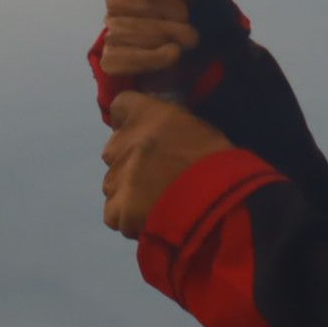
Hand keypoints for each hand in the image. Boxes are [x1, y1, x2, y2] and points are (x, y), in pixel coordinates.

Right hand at [99, 0, 210, 83]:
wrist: (211, 40)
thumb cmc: (198, 4)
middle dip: (158, 10)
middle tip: (186, 16)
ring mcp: (113, 27)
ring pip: (119, 30)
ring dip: (162, 34)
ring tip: (188, 37)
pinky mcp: (112, 57)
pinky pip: (116, 58)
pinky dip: (149, 57)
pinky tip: (172, 53)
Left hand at [102, 92, 233, 235]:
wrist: (214, 200)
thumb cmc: (214, 159)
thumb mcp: (196, 125)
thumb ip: (168, 125)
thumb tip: (161, 135)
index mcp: (143, 114)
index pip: (120, 106)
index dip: (130, 123)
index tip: (142, 134)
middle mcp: (122, 143)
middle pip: (114, 150)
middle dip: (129, 162)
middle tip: (155, 176)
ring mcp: (116, 178)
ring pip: (113, 184)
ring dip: (128, 192)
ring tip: (156, 203)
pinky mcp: (117, 211)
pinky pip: (114, 215)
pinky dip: (127, 219)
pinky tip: (150, 220)